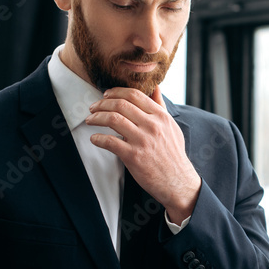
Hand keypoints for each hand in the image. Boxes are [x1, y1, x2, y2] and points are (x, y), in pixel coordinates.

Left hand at [86, 86, 201, 222]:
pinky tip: (94, 139)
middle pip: (120, 104)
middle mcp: (151, 125)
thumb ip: (161, 107)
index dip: (116, 92)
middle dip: (102, 103)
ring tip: (90, 120)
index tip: (106, 95)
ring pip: (113, 119)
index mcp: (160, 116)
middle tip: (93, 107)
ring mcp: (142, 140)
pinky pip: (110, 142)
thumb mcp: (171, 126)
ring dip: (96, 117)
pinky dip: (98, 139)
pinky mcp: (133, 156)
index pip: (134, 95)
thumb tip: (155, 88)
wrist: (177, 181)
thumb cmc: (173, 154)